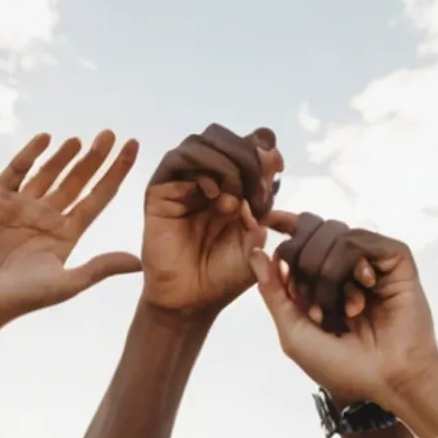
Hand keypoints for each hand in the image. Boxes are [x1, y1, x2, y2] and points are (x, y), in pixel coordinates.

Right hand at [0, 132, 144, 348]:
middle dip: (94, 158)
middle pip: (76, 180)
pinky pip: (15, 172)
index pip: (97, 197)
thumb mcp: (67, 283)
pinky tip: (44, 139)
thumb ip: (100, 267)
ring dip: (64, 155)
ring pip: (48, 173)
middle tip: (109, 135)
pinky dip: (29, 155)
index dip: (115, 174)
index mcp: (67, 233)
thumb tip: (140, 262)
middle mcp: (47, 216)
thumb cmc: (22, 298)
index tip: (132, 149)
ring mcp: (21, 206)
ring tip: (80, 139)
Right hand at [141, 125, 282, 316]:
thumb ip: (265, 201)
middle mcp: (207, 177)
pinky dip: (201, 169)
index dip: (262, 145)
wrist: (192, 301)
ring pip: (201, 142)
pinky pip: (177, 160)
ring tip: (233, 198)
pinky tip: (214, 195)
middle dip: (247, 156)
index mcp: (233, 184)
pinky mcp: (160, 191)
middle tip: (257, 193)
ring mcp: (182, 182)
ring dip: (226, 163)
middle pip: (224, 136)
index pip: (246, 144)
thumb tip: (272, 159)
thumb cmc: (225, 275)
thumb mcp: (257, 238)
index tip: (277, 167)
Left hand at [247, 221, 437, 414]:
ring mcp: (371, 263)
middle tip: (317, 308)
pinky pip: (365, 241)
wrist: (388, 380)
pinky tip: (365, 288)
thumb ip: (272, 292)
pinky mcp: (397, 261)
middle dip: (305, 264)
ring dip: (330, 274)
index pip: (299, 239)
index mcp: (319, 282)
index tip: (267, 220)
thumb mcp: (294, 332)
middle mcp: (345, 268)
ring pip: (337, 235)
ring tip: (346, 312)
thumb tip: (254, 252)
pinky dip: (356, 265)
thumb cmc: (343, 367)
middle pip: (314, 231)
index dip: (284, 228)